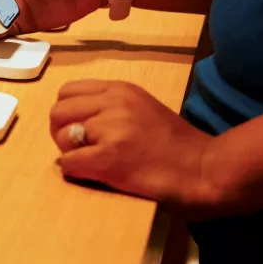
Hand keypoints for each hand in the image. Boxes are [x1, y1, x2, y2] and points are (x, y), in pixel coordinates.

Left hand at [49, 80, 217, 215]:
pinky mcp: (110, 157)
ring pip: (61, 138)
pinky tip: (93, 174)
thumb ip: (110, 107)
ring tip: (93, 161)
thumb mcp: (142, 108)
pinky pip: (69, 162)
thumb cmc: (175, 145)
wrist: (204, 169)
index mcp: (120, 89)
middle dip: (61, 133)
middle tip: (80, 149)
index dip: (67, 113)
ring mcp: (112, 129)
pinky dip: (74, 171)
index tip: (79, 128)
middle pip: (58, 112)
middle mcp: (114, 103)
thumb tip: (74, 122)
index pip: (67, 91)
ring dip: (70, 153)